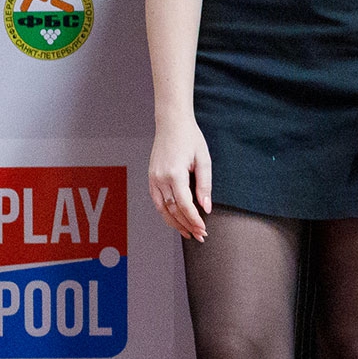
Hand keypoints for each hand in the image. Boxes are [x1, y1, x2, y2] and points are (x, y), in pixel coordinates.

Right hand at [148, 114, 211, 240]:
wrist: (172, 123)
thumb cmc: (190, 138)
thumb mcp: (204, 160)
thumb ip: (204, 185)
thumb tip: (206, 207)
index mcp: (174, 173)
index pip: (185, 205)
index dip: (194, 220)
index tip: (203, 229)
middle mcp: (160, 178)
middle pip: (173, 210)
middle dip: (186, 225)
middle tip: (199, 235)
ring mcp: (153, 178)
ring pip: (162, 209)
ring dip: (175, 223)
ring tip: (188, 232)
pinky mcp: (151, 178)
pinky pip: (157, 201)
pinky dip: (166, 213)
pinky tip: (176, 219)